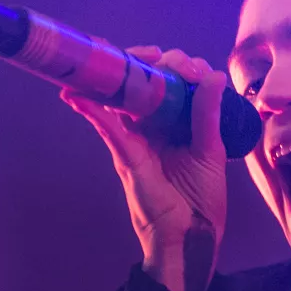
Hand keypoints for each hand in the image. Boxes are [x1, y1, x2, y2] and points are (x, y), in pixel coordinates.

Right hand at [61, 45, 227, 290]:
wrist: (187, 236)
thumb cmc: (200, 198)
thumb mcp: (210, 151)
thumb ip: (208, 115)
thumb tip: (214, 76)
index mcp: (176, 121)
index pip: (171, 80)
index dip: (178, 64)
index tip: (192, 68)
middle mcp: (153, 125)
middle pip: (143, 80)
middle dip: (148, 59)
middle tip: (159, 58)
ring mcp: (135, 136)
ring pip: (120, 95)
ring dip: (115, 71)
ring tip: (115, 54)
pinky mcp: (124, 153)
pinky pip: (105, 127)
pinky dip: (90, 109)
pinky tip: (77, 94)